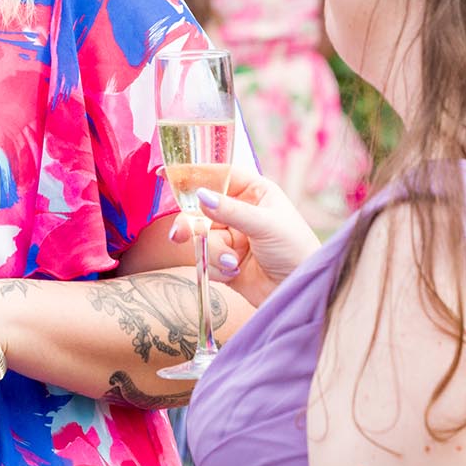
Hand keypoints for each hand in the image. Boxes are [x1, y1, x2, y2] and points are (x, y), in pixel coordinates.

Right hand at [169, 169, 319, 304]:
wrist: (299, 292)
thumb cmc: (296, 251)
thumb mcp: (265, 225)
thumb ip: (231, 211)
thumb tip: (200, 195)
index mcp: (255, 193)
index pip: (219, 176)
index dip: (193, 174)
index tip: (166, 174)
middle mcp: (240, 212)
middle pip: (200, 209)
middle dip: (191, 225)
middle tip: (179, 235)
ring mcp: (231, 238)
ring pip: (200, 237)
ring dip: (213, 252)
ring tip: (233, 263)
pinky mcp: (224, 262)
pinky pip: (204, 259)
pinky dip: (215, 267)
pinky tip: (234, 273)